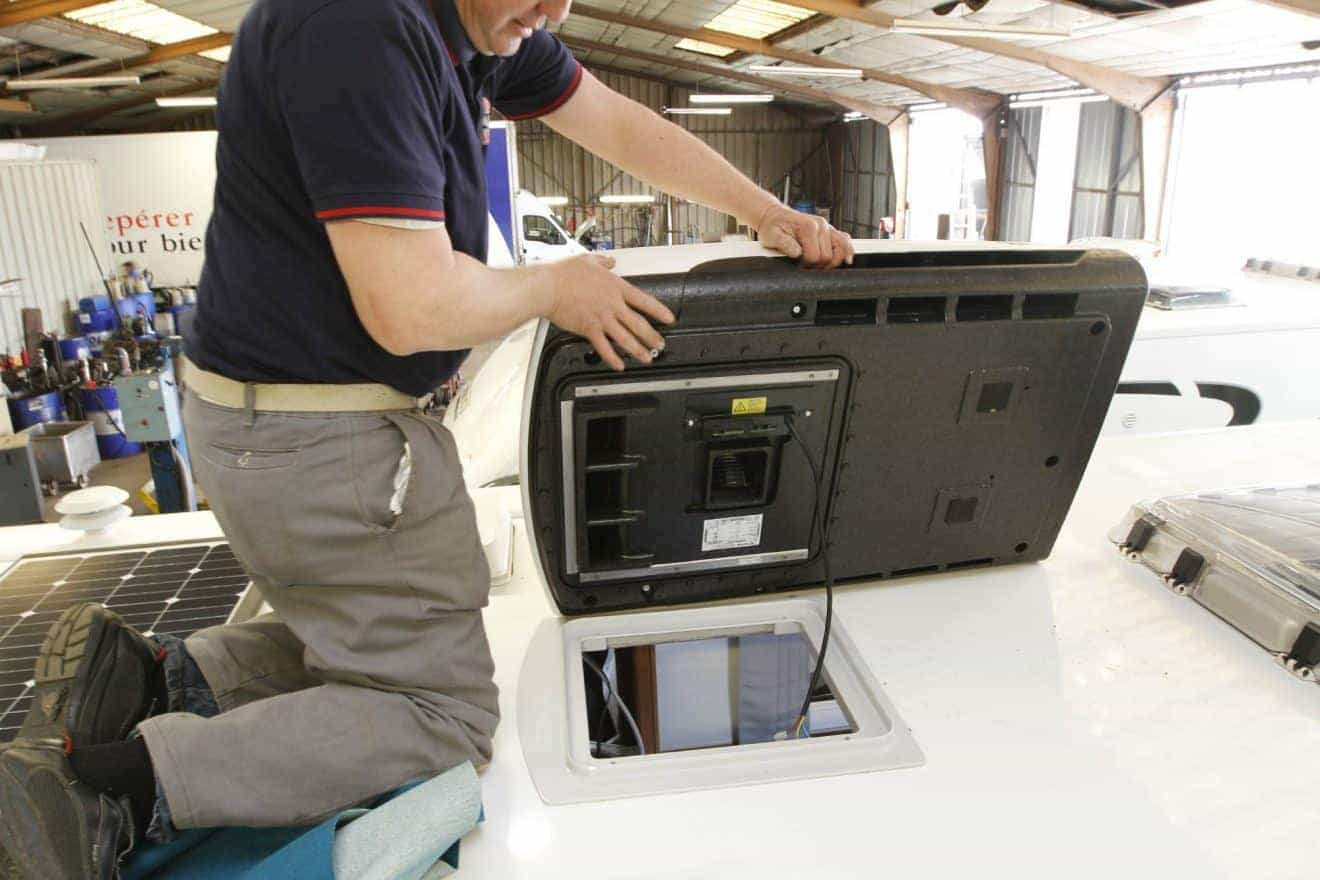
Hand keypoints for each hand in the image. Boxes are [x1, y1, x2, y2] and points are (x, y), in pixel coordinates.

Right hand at [544, 254, 675, 371]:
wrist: (548, 287)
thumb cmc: (565, 274)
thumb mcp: (588, 260)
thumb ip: (603, 262)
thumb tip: (610, 261)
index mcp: (616, 287)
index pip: (645, 301)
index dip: (660, 311)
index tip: (669, 319)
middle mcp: (613, 305)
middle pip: (639, 324)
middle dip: (653, 336)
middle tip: (660, 344)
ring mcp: (602, 319)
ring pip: (626, 338)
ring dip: (639, 350)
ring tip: (647, 358)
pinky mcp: (589, 330)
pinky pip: (604, 348)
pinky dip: (613, 358)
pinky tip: (619, 365)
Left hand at [754, 204, 854, 269]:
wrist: (774, 216)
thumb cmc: (773, 227)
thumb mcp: (772, 236)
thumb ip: (785, 244)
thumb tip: (797, 253)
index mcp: (808, 227)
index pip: (815, 256)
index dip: (806, 265)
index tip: (798, 265)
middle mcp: (821, 226)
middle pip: (828, 256)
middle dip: (817, 265)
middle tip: (805, 265)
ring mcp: (827, 227)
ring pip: (842, 249)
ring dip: (833, 261)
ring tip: (821, 266)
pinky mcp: (829, 230)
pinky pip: (844, 240)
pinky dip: (847, 249)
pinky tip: (847, 258)